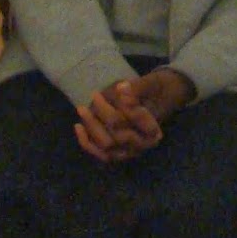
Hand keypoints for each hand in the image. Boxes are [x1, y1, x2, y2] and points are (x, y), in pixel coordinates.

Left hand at [73, 68, 194, 163]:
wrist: (158, 98)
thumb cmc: (156, 90)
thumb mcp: (151, 84)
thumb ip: (137, 88)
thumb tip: (121, 90)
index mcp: (153, 131)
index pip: (136, 122)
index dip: (126, 106)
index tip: (119, 86)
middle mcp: (141, 146)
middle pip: (118, 134)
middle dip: (104, 114)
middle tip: (95, 95)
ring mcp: (127, 151)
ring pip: (106, 145)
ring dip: (92, 128)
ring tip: (82, 109)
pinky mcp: (115, 153)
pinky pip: (98, 152)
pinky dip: (86, 142)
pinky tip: (78, 127)